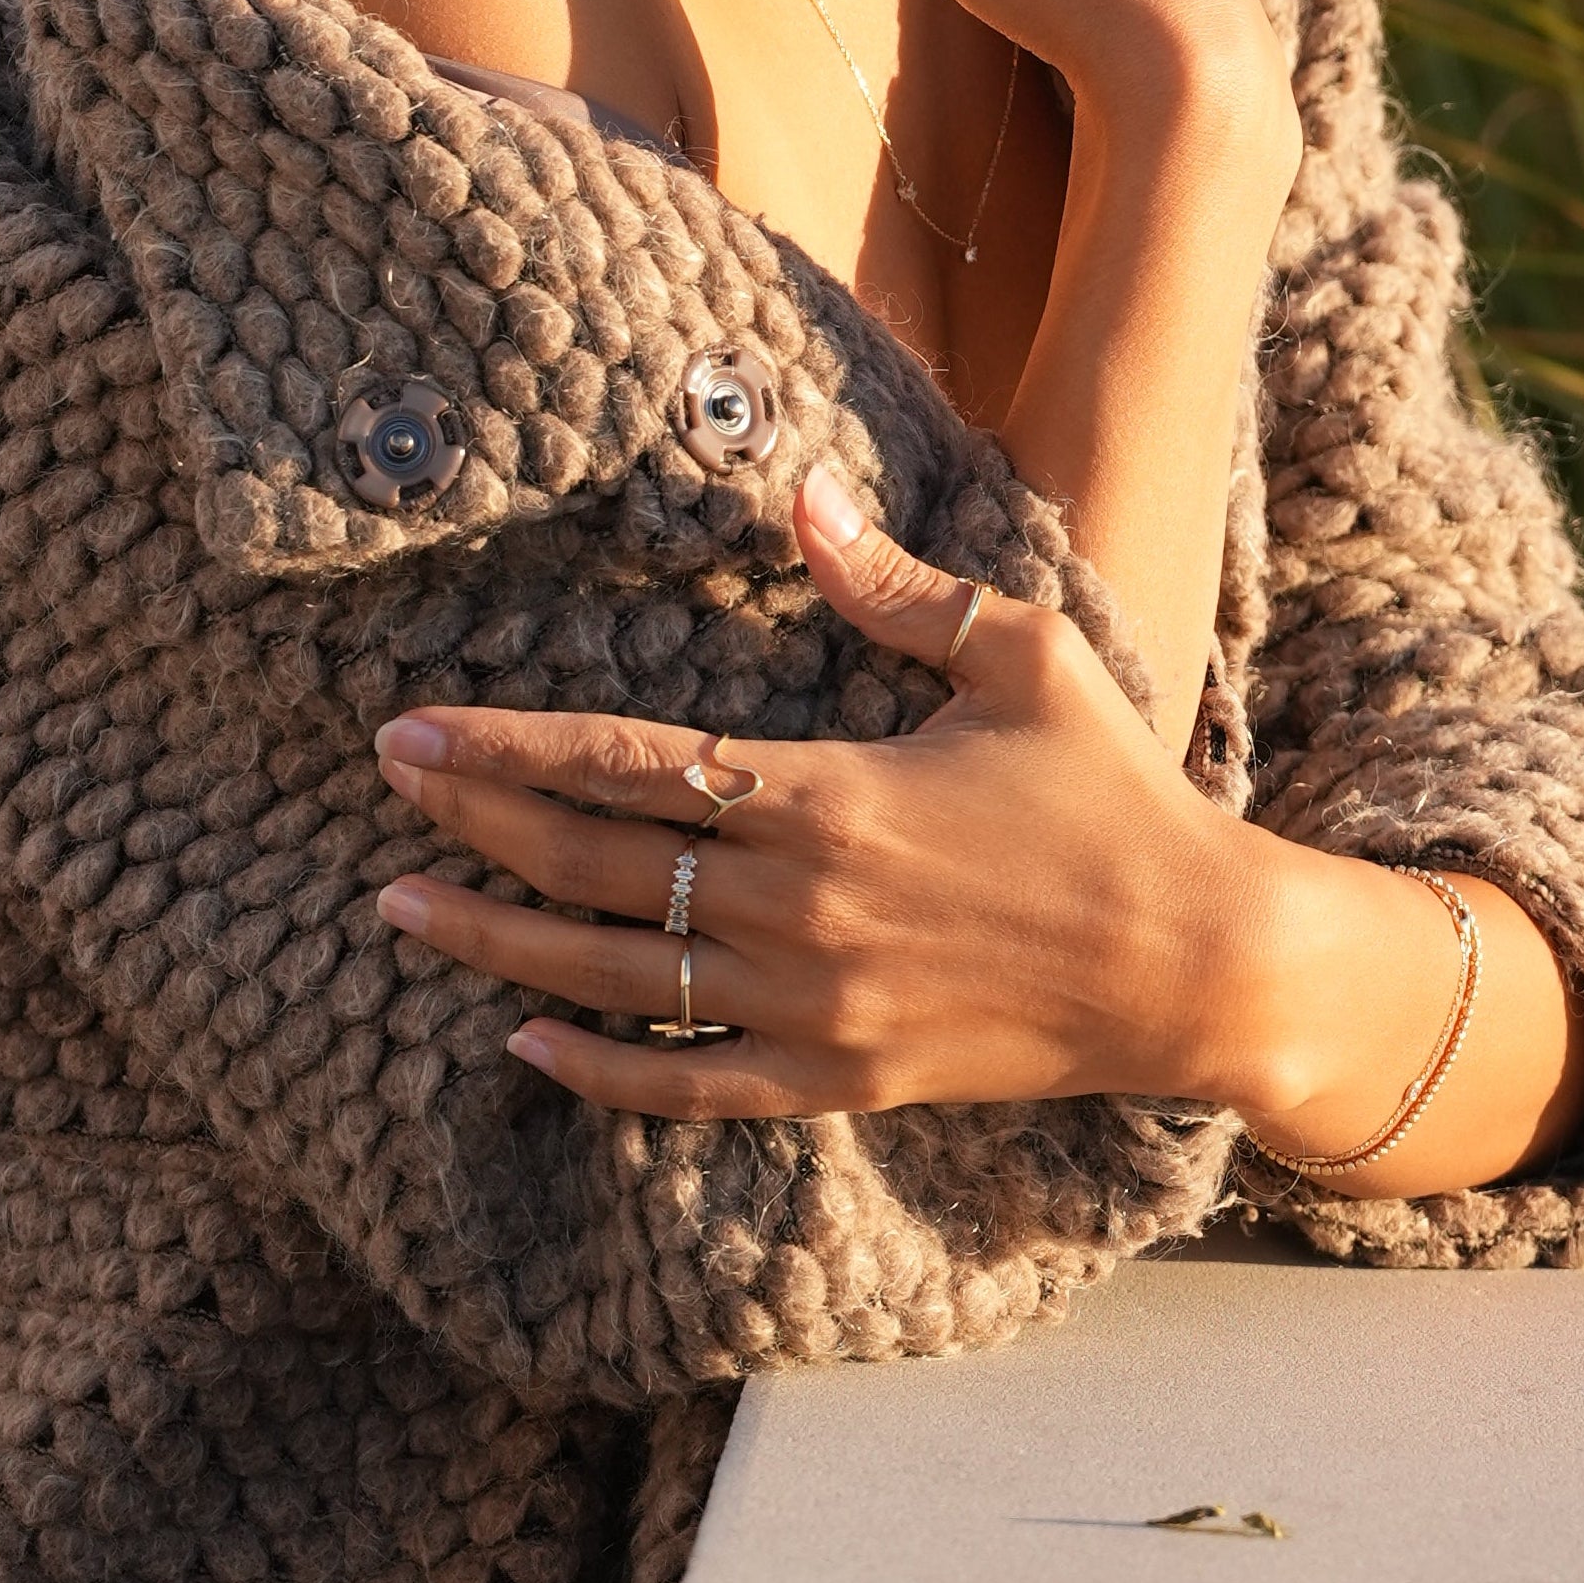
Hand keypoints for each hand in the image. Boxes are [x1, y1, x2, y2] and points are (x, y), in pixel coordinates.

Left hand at [373, 465, 1292, 1119]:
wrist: (1196, 961)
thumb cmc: (1112, 792)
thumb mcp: (1018, 657)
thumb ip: (894, 585)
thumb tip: (800, 496)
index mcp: (827, 792)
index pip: (624, 765)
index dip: (506, 747)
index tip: (415, 728)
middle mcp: (797, 905)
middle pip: (594, 862)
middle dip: (475, 820)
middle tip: (387, 785)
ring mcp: (812, 1006)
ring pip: (615, 976)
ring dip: (500, 942)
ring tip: (403, 907)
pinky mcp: (842, 1078)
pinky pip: (690, 1087)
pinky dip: (600, 1074)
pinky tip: (526, 1049)